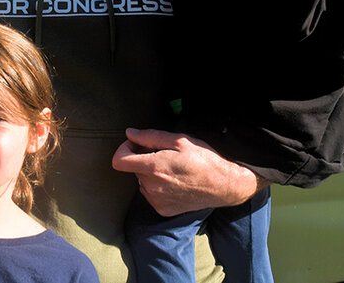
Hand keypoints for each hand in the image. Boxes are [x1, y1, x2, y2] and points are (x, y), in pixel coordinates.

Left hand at [112, 128, 267, 216]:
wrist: (225, 186)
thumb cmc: (204, 159)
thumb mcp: (179, 140)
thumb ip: (150, 137)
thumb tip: (130, 133)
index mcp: (154, 168)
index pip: (119, 161)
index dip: (124, 149)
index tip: (136, 144)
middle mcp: (152, 187)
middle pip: (133, 169)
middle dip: (142, 159)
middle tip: (163, 154)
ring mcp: (157, 201)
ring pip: (142, 181)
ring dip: (150, 173)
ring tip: (172, 168)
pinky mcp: (163, 210)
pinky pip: (151, 194)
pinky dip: (157, 187)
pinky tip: (175, 182)